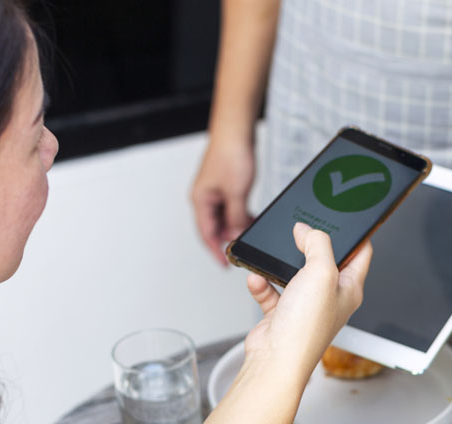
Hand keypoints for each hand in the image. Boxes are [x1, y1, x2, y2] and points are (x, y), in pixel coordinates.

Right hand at [190, 138, 254, 263]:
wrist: (236, 130)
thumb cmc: (230, 153)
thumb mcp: (237, 193)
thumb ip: (236, 217)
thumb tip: (237, 235)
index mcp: (200, 200)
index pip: (206, 234)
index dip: (216, 251)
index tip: (225, 265)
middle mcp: (204, 197)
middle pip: (214, 227)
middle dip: (228, 238)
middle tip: (243, 249)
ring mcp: (214, 190)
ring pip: (224, 217)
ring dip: (236, 226)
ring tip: (249, 233)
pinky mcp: (225, 184)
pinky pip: (231, 206)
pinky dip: (240, 214)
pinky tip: (251, 217)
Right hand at [243, 223, 370, 377]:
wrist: (275, 360)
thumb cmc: (306, 328)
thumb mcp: (321, 272)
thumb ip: (317, 244)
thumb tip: (307, 230)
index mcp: (349, 289)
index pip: (361, 254)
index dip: (357, 234)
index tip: (347, 218)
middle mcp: (329, 298)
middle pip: (324, 261)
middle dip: (311, 245)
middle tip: (301, 232)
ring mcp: (305, 306)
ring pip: (295, 274)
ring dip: (280, 264)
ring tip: (273, 255)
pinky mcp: (282, 314)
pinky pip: (271, 290)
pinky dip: (262, 283)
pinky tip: (257, 279)